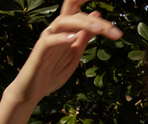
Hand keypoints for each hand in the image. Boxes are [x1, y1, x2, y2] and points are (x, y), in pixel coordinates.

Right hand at [7, 0, 122, 104]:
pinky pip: (49, 41)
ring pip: (62, 23)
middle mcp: (56, 30)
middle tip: (114, 30)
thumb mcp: (75, 53)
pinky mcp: (39, 53)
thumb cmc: (53, 71)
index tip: (106, 0)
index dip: (85, 0)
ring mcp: (47, 40)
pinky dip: (61, 38)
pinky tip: (73, 39)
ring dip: (82, 24)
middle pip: (72, 12)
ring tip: (99, 29)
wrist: (33, 90)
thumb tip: (97, 17)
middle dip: (90, 15)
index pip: (76, 7)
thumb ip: (85, 37)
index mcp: (66, 30)